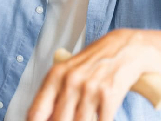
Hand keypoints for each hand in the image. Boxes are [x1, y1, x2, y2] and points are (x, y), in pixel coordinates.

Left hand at [28, 29, 150, 120]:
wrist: (124, 47)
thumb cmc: (93, 63)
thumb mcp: (67, 73)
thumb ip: (54, 96)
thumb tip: (44, 119)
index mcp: (55, 76)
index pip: (36, 112)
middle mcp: (70, 81)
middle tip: (72, 119)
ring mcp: (90, 88)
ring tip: (85, 117)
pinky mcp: (109, 94)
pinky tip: (100, 117)